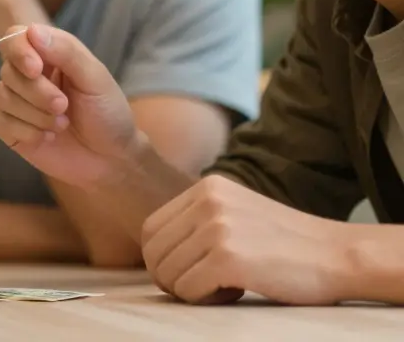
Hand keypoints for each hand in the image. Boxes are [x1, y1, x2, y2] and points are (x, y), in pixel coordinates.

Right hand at [0, 23, 140, 187]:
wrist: (111, 159)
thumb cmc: (108, 113)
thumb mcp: (95, 78)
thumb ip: (67, 52)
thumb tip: (32, 31)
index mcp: (48, 54)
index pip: (15, 38)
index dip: (18, 51)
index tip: (36, 70)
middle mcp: (28, 75)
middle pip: (8, 71)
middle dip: (36, 92)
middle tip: (63, 106)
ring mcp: (17, 101)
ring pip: (2, 96)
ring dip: (34, 115)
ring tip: (62, 125)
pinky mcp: (10, 128)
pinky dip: (25, 131)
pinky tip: (47, 137)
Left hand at [142, 175, 349, 304]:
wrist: (338, 255)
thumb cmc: (286, 244)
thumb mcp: (236, 212)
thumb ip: (198, 221)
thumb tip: (155, 251)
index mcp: (206, 187)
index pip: (150, 229)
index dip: (161, 259)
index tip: (186, 273)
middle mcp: (207, 201)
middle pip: (153, 252)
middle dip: (170, 279)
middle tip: (204, 287)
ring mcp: (216, 227)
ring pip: (167, 274)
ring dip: (190, 291)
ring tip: (225, 287)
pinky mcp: (227, 257)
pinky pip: (188, 290)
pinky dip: (205, 300)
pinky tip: (235, 292)